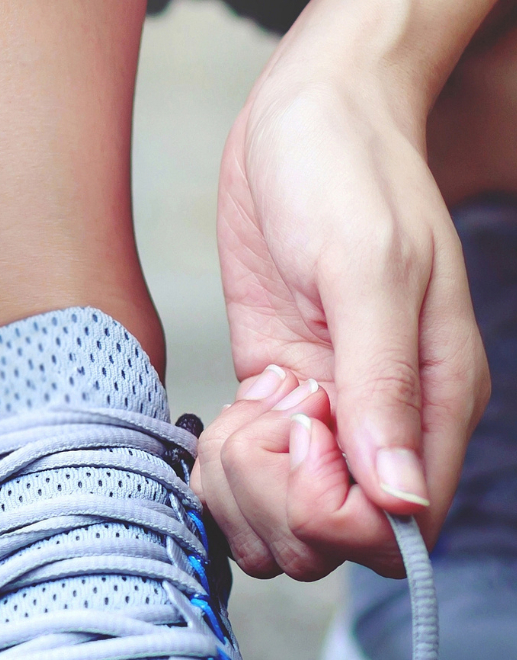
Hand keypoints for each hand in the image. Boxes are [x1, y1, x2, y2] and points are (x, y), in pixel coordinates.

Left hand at [197, 64, 487, 577]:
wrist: (305, 118)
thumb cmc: (349, 174)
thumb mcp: (367, 268)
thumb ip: (381, 384)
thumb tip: (400, 500)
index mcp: (436, 402)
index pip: (396, 530)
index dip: (331, 510)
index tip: (301, 432)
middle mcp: (384, 425)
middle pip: (328, 541)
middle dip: (275, 499)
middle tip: (264, 416)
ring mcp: (325, 418)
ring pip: (280, 522)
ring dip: (241, 486)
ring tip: (245, 410)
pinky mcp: (275, 400)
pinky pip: (246, 479)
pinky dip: (223, 464)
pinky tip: (228, 410)